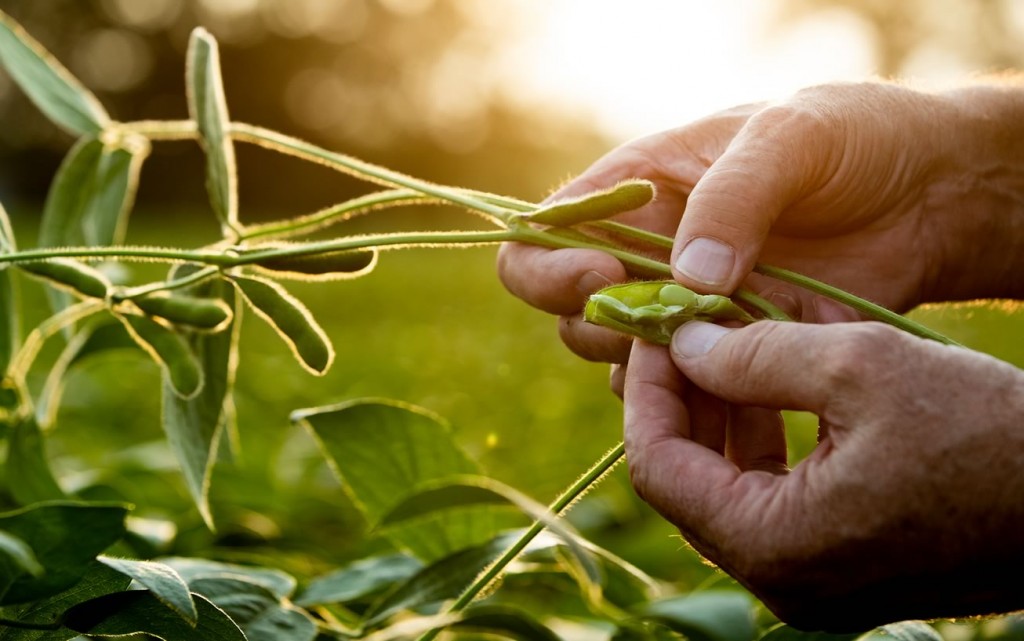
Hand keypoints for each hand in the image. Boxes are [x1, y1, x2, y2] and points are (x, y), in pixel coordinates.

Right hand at [498, 81, 1023, 363]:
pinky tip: (750, 390)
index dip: (551, 268)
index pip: (542, 238)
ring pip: (624, 364)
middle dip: (609, 329)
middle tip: (678, 324)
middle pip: (570, 316)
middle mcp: (645, 255)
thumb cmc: (851, 139)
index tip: (604, 278)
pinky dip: (703, 404)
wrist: (928, 194)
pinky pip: (687, 394)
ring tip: (725, 352)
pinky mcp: (732, 353)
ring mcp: (686, 310)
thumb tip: (688, 281)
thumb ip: (732, 198)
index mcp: (634, 191)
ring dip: (657, 372)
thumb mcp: (789, 138)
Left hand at [624, 321, 1023, 629]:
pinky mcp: (846, 568)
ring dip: (726, 412)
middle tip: (686, 328)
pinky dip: (769, 440)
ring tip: (732, 341)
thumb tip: (681, 343)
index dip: (646, 390)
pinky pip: (777, 500)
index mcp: (775, 546)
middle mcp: (783, 581)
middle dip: (684, 396)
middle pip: (689, 479)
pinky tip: (778, 381)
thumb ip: (754, 355)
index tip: (653, 328)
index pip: (658, 466)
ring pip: (731, 486)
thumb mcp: (860, 367)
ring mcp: (815, 582)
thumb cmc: (988, 434)